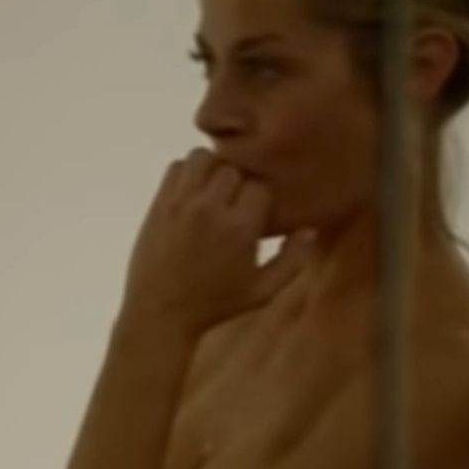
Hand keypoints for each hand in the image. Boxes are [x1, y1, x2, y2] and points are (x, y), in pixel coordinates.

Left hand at [120, 149, 315, 336]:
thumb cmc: (215, 304)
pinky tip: (194, 193)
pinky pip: (177, 166)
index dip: (262, 199)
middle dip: (239, 183)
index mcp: (239, 229)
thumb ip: (292, 260)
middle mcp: (210, 209)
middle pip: (234, 168)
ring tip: (215, 191)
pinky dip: (188, 173)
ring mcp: (181, 203)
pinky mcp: (160, 203)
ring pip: (204, 157)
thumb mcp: (262, 291)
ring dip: (214, 169)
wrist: (161, 311)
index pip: (260, 187)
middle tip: (236, 204)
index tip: (256, 215)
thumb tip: (309, 229)